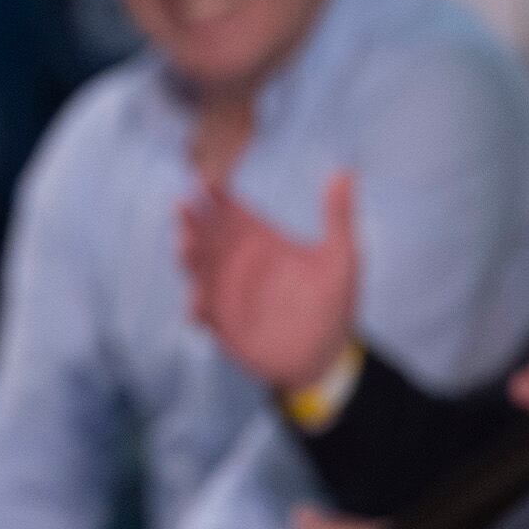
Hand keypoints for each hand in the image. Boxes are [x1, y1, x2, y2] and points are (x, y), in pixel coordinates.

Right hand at [178, 170, 358, 392]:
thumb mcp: (341, 258)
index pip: (230, 210)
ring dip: (188, 256)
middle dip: (190, 219)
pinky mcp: (221, 321)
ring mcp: (224, 290)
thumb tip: (345, 170)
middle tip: (184, 206)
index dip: (215, 195)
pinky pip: (202, 312)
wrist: (325, 357)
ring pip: (196, 267)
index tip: (205, 180)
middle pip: (204, 233)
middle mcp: (235, 260)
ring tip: (186, 245)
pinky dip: (197, 307)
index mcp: (259, 239)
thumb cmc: (333, 304)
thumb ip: (337, 215)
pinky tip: (199, 306)